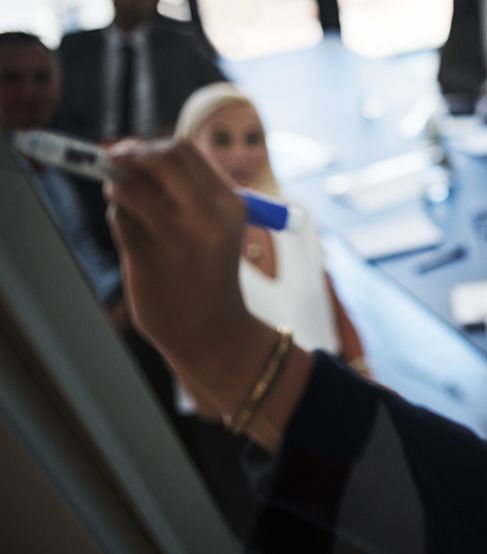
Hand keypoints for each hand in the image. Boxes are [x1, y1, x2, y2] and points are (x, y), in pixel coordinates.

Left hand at [103, 139, 270, 408]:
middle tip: (112, 163)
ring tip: (126, 206)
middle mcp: (206, 217)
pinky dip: (119, 220)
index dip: (147, 145)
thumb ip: (182, 188)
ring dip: (118, 190)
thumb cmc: (207, 270)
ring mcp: (177, 239)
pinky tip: (134, 238)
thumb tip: (123, 149)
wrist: (212, 329)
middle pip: (157, 158)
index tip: (129, 152)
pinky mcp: (149, 259)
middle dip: (127, 155)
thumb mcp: (215, 225)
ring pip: (130, 188)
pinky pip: (120, 220)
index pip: (181, 150)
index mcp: (228, 204)